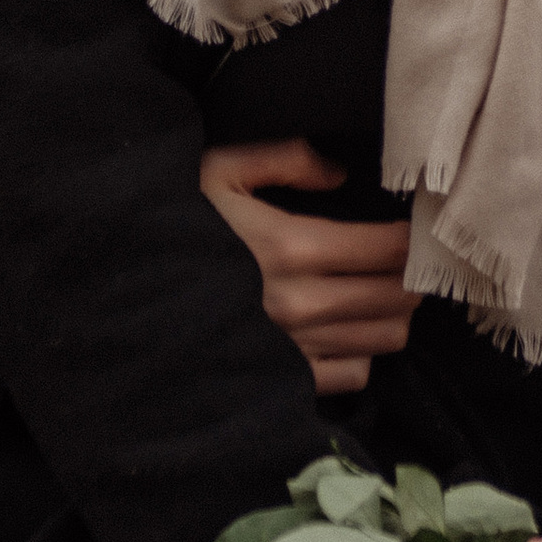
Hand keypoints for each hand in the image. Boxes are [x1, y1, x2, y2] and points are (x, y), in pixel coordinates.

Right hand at [198, 140, 417, 397]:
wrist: (126, 291)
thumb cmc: (177, 226)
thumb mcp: (220, 171)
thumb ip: (285, 160)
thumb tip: (338, 173)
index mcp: (292, 246)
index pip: (389, 247)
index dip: (413, 235)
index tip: (415, 225)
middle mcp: (301, 304)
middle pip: (399, 295)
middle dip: (410, 274)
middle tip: (404, 259)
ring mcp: (296, 348)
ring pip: (386, 336)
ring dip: (392, 313)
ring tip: (379, 293)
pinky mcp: (286, 382)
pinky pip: (354, 375)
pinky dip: (361, 353)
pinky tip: (345, 330)